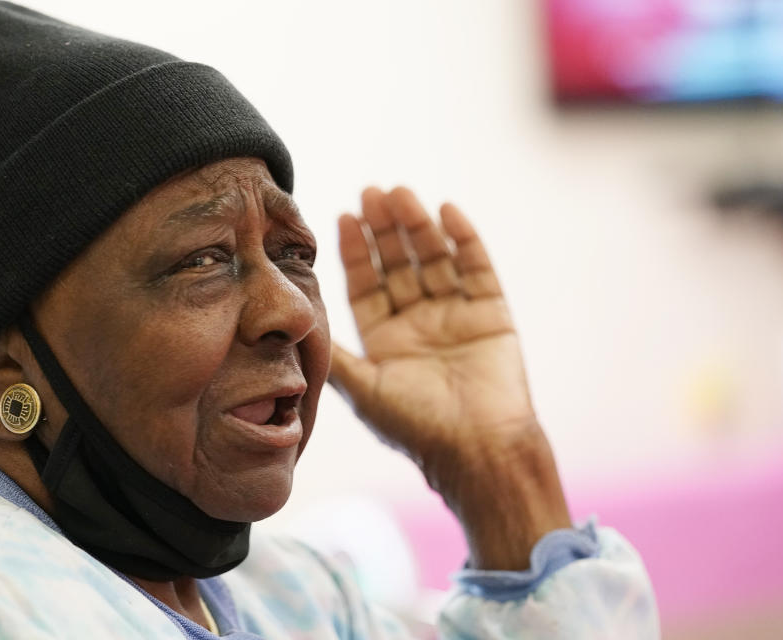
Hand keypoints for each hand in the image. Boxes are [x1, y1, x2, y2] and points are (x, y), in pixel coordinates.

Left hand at [328, 186, 570, 569]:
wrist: (481, 449)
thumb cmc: (418, 426)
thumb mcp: (364, 389)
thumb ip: (334, 354)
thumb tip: (292, 326)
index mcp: (385, 341)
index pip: (365, 285)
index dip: (354, 252)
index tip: (342, 217)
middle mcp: (418, 324)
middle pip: (397, 265)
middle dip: (383, 230)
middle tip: (370, 192)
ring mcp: (455, 316)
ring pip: (433, 258)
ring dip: (418, 225)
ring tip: (401, 194)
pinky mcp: (491, 314)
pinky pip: (476, 267)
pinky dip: (464, 239)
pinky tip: (446, 211)